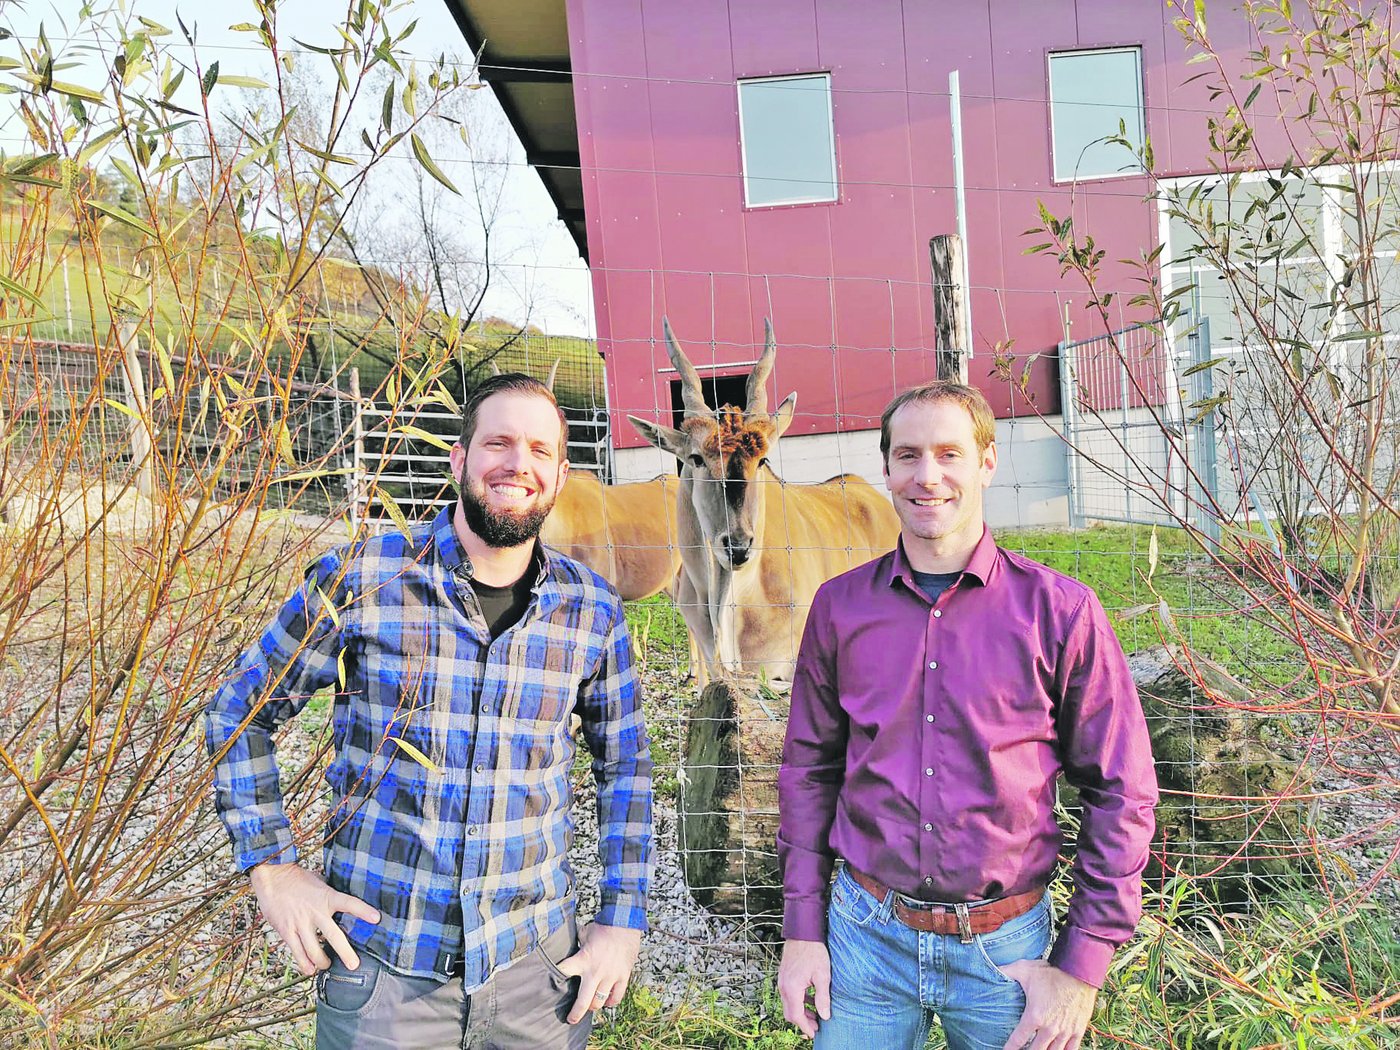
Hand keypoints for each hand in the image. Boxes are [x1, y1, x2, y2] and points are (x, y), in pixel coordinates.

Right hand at [248, 862, 380, 975]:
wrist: (273, 877)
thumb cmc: (298, 879)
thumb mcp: (320, 882)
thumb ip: (331, 895)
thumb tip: (344, 904)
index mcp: (327, 897)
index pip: (349, 903)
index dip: (363, 910)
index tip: (376, 918)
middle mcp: (315, 911)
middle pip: (333, 936)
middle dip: (345, 953)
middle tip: (354, 965)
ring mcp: (300, 923)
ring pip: (314, 950)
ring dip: (322, 962)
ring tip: (327, 965)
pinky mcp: (286, 931)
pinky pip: (297, 952)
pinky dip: (304, 964)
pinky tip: (310, 970)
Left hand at [555, 922, 641, 1023]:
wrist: (624, 923)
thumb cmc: (603, 927)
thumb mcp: (584, 934)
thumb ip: (576, 945)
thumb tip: (567, 945)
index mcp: (582, 960)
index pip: (563, 972)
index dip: (555, 979)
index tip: (549, 986)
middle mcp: (595, 972)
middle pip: (583, 1002)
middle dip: (575, 1014)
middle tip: (571, 1019)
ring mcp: (610, 976)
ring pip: (599, 1002)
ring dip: (593, 1006)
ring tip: (590, 1006)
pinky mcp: (623, 977)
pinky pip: (616, 997)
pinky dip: (611, 1002)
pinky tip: (607, 1001)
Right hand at [777, 938, 830, 1038]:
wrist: (802, 933)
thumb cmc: (814, 951)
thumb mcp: (822, 975)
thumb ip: (823, 997)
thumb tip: (825, 1015)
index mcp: (792, 988)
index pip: (796, 1015)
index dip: (805, 1027)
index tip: (814, 1033)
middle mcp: (783, 986)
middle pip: (790, 1012)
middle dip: (802, 1021)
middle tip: (816, 1026)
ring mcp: (782, 981)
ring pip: (788, 1004)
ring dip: (801, 1011)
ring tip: (815, 1014)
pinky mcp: (784, 976)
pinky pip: (788, 994)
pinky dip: (798, 1001)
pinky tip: (810, 998)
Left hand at [999, 959, 1097, 1049]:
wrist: (1079, 971)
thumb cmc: (1051, 971)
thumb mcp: (1023, 969)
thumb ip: (1005, 972)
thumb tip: (990, 969)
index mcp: (1034, 1016)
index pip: (1018, 1040)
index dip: (1010, 1048)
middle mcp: (1049, 1028)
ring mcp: (1065, 1031)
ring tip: (1036, 1049)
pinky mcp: (1078, 1030)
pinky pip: (1071, 1049)